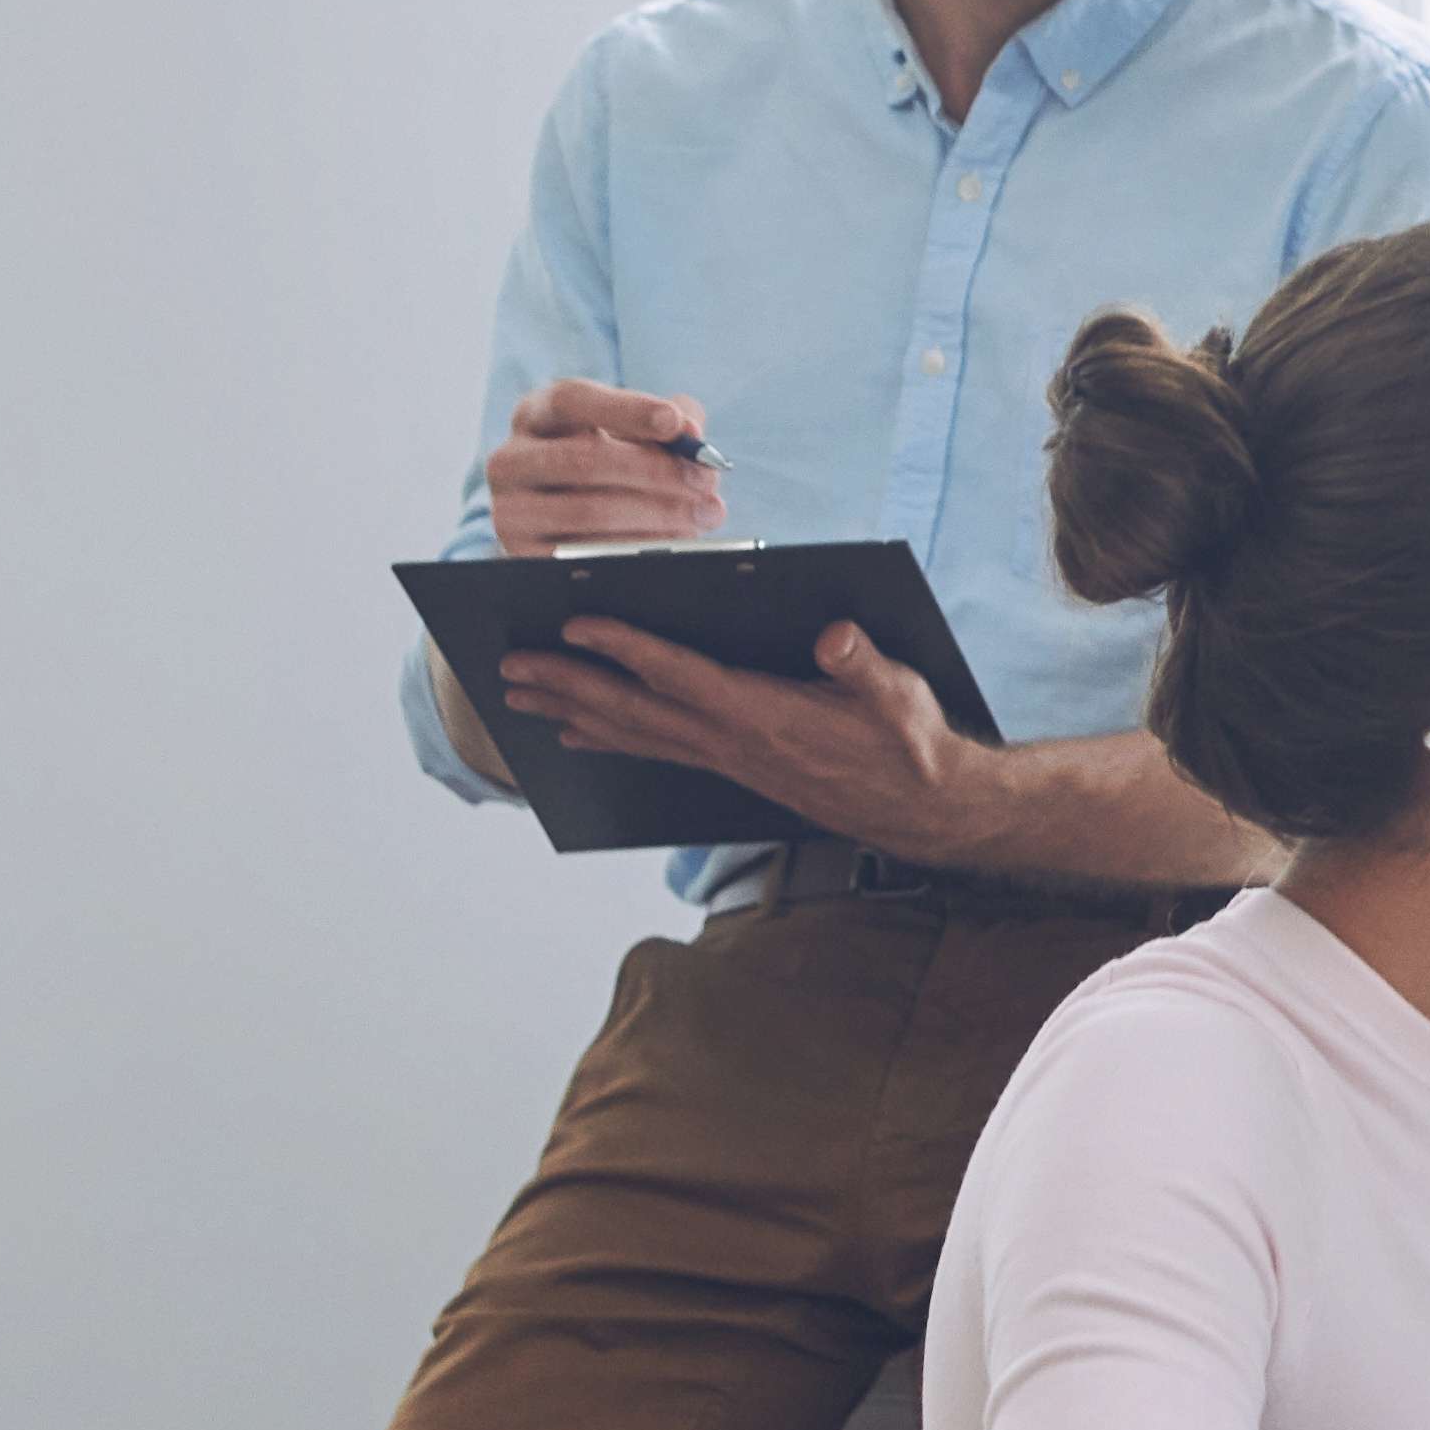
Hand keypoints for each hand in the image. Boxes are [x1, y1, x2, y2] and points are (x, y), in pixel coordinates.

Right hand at [486, 378, 727, 557]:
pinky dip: (635, 548)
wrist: (566, 528)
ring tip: (701, 514)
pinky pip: (583, 553)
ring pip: (587, 510)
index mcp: (536, 414)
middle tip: (705, 480)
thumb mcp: (633, 436)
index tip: (676, 422)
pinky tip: (671, 542)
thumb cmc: (610, 466)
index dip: (626, 409)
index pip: (573, 399)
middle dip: (655, 470)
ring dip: (656, 513)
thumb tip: (693, 434)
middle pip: (584, 459)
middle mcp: (511, 457)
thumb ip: (667, 426)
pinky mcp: (520, 553)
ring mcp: (509, 509)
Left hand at [503, 618, 977, 854]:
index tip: (578, 622)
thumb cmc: (909, 743)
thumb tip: (834, 636)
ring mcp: (724, 758)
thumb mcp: (899, 694)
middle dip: (568, 684)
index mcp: (763, 715)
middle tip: (510, 664)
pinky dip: (607, 735)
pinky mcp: (728, 766)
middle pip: (633, 709)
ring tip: (519, 694)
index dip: (626, 648)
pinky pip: (654, 747)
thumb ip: (861, 664)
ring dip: (571, 710)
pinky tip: (576, 730)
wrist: (919, 807)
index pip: (680, 676)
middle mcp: (731, 741)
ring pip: (633, 731)